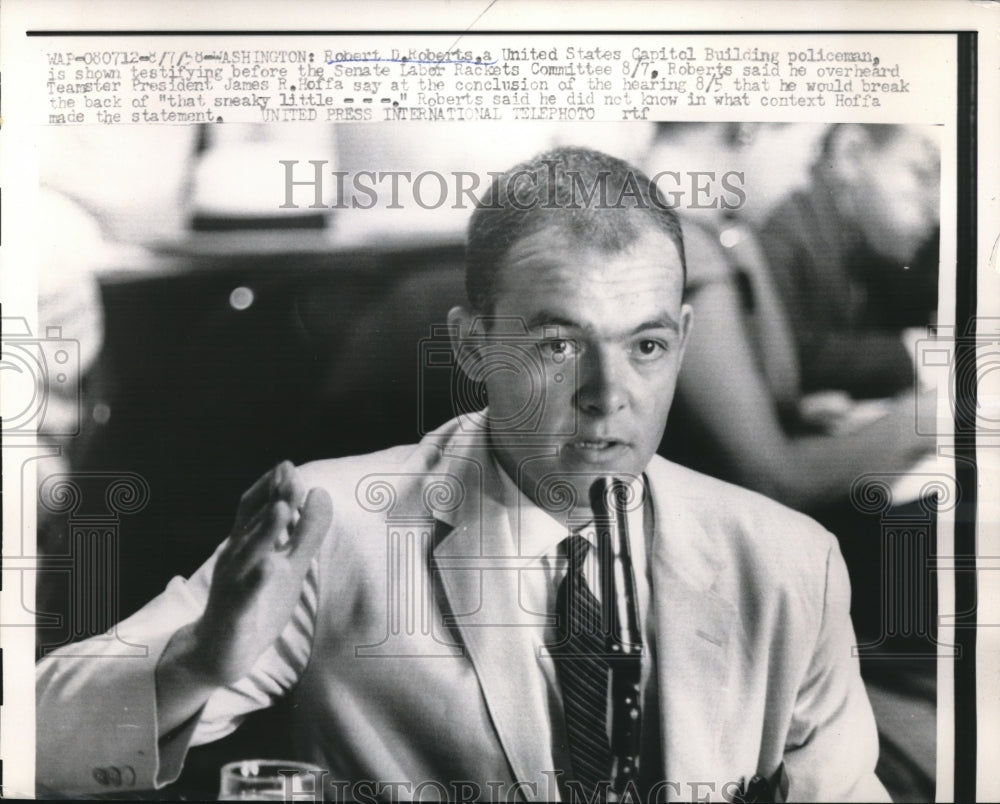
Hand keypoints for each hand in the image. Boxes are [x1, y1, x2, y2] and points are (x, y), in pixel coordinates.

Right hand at [189, 461, 332, 685]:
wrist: (222, 653)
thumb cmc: (257, 601)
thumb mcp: (289, 564)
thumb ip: (306, 531)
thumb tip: (320, 491)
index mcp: (248, 544)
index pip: (255, 508)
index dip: (270, 487)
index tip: (287, 466)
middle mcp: (236, 558)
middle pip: (253, 523)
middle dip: (271, 499)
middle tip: (290, 475)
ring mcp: (233, 584)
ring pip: (248, 554)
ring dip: (264, 530)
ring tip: (283, 508)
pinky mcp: (235, 612)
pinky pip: (245, 594)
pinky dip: (257, 579)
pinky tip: (270, 566)